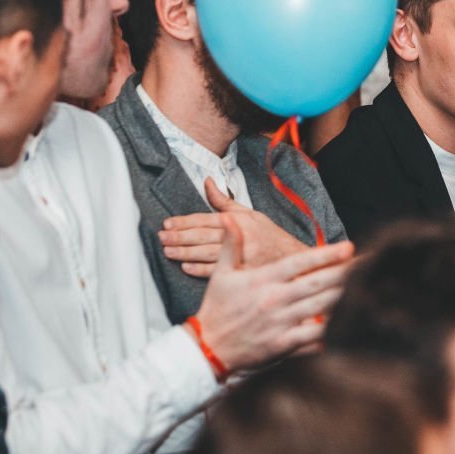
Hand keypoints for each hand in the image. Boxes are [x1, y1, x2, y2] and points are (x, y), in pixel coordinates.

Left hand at [161, 178, 307, 275]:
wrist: (293, 258)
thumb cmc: (270, 236)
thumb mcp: (250, 214)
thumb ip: (224, 201)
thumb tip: (207, 181)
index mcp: (238, 220)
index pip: (206, 219)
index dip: (185, 221)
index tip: (168, 223)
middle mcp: (238, 236)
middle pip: (203, 236)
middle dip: (180, 236)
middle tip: (162, 237)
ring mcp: (240, 255)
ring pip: (207, 253)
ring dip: (185, 252)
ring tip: (168, 251)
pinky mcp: (242, 272)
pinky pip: (218, 271)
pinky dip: (201, 269)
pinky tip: (186, 267)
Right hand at [191, 220, 353, 372]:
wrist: (207, 347)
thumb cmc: (217, 308)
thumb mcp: (221, 274)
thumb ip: (230, 245)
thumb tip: (231, 219)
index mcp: (264, 280)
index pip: (300, 263)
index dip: (326, 254)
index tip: (348, 247)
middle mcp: (276, 299)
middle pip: (318, 283)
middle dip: (345, 272)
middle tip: (368, 263)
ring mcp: (281, 323)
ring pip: (320, 308)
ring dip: (344, 297)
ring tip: (365, 287)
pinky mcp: (283, 345)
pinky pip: (312, 338)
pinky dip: (330, 332)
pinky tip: (348, 326)